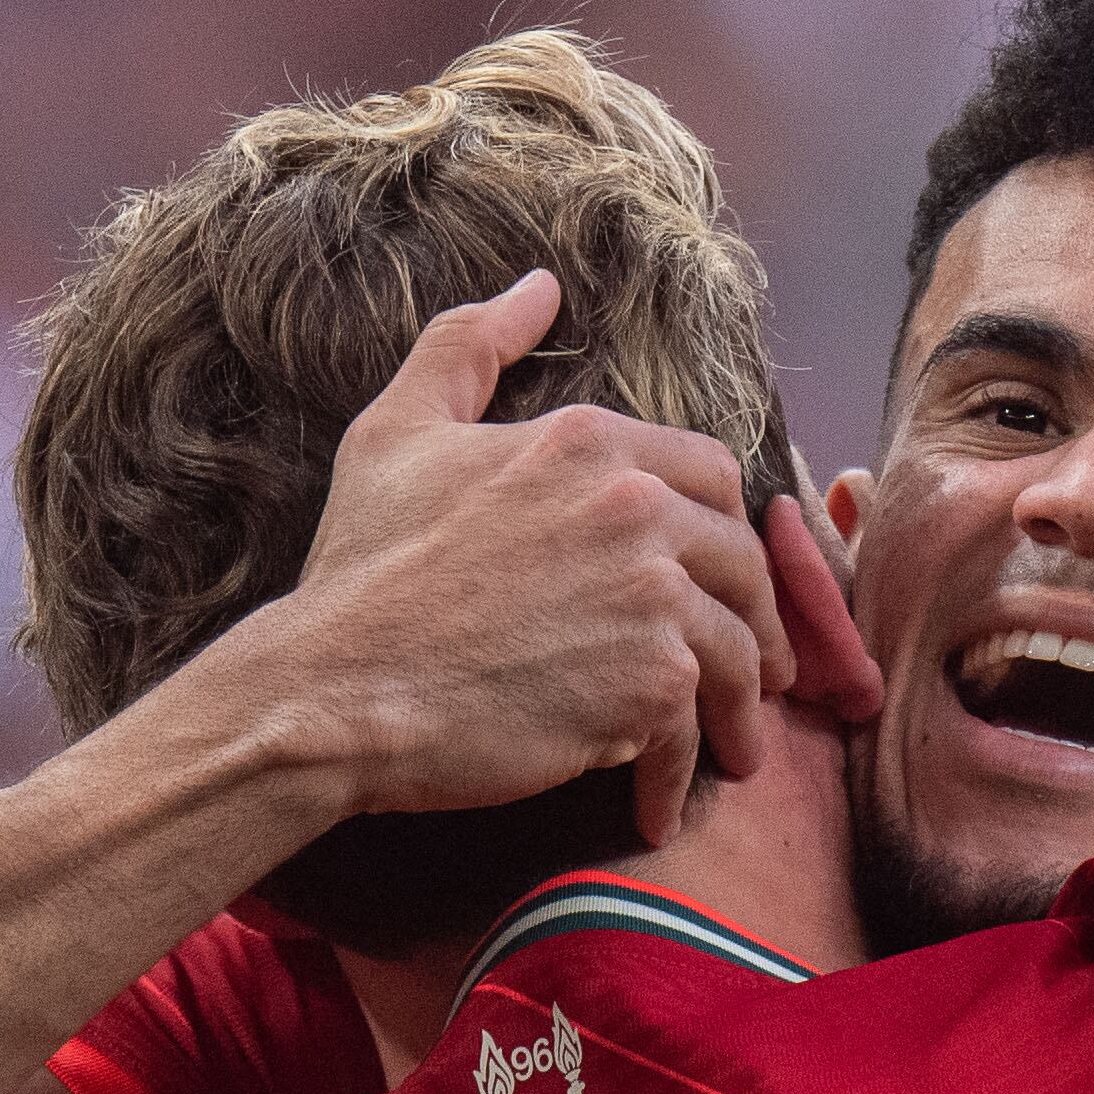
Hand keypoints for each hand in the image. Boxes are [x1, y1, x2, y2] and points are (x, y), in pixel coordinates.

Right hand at [249, 272, 794, 845]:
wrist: (337, 685)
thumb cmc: (362, 567)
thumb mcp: (400, 430)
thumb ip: (471, 345)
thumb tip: (538, 285)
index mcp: (589, 442)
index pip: (711, 474)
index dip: (724, 530)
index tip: (718, 578)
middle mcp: (636, 507)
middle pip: (743, 562)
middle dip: (755, 621)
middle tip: (753, 671)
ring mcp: (651, 595)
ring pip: (739, 653)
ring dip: (741, 709)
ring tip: (728, 749)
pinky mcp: (650, 684)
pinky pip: (694, 733)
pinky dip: (680, 777)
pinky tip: (657, 808)